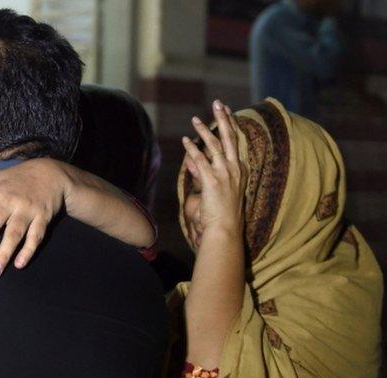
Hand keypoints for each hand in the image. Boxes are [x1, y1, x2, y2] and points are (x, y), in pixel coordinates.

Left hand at [182, 100, 244, 234]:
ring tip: (195, 120)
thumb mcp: (214, 188)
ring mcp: (224, 174)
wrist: (225, 229)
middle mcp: (234, 169)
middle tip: (218, 103)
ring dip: (204, 131)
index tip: (226, 110)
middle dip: (223, 119)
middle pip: (229, 138)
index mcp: (239, 169)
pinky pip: (201, 161)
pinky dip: (192, 150)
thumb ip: (201, 171)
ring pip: (215, 146)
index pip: (235, 141)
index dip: (230, 124)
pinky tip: (185, 141)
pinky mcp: (212, 181)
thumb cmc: (221, 211)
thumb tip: (191, 160)